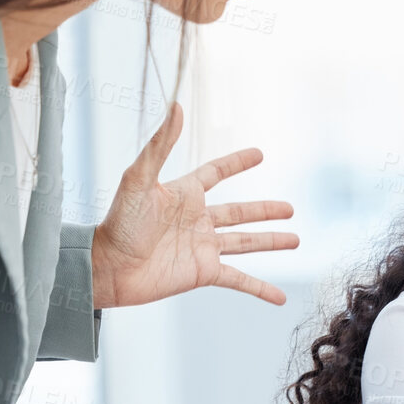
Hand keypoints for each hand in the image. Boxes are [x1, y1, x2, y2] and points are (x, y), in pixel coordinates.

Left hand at [91, 102, 297, 308]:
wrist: (109, 267)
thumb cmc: (119, 221)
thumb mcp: (140, 178)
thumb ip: (161, 144)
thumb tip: (177, 106)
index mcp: (185, 194)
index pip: (216, 173)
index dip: (237, 163)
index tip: (259, 154)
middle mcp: (198, 220)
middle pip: (240, 212)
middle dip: (266, 210)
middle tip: (290, 208)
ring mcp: (203, 247)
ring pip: (246, 243)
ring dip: (270, 242)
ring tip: (295, 240)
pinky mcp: (204, 273)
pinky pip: (239, 279)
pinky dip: (260, 288)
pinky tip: (279, 297)